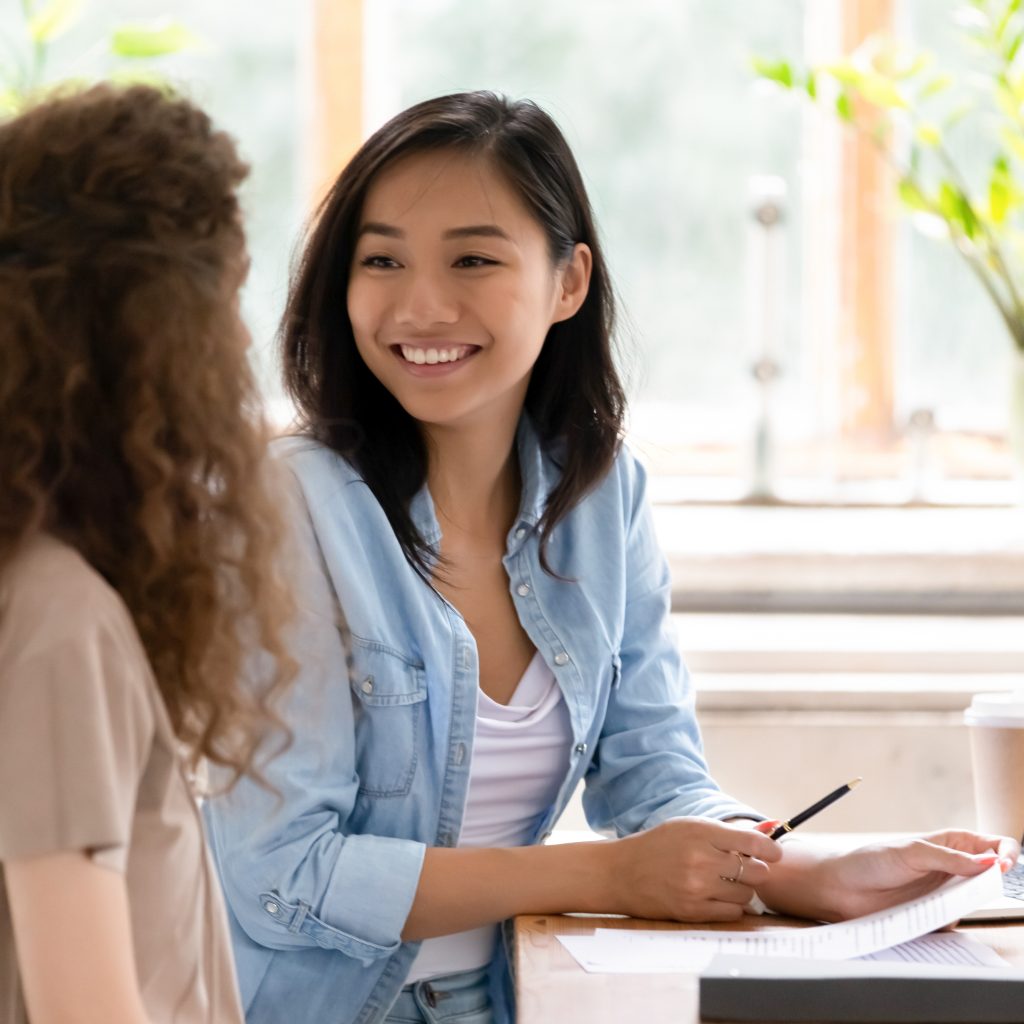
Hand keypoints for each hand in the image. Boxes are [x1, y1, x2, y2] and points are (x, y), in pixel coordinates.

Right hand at [606, 817, 780, 922]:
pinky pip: (732, 913)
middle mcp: (700, 859)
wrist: (621, 873)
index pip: (753, 842)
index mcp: (700, 832)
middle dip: (754, 870)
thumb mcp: (688, 827)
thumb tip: (769, 831)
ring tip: (723, 882)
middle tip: (743, 868)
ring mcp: (697, 887)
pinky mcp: (693, 911)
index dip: (771, 849)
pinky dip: (731, 906)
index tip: (774, 853)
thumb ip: (726, 832)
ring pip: (746, 894)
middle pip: (755, 871)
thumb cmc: (658, 846)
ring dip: (742, 889)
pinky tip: (717, 896)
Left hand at [757, 827, 1019, 921]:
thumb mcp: (911, 853)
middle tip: (982, 886)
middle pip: (990, 875)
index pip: (992, 844)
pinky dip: (951, 922)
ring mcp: (943, 893)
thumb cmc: (870, 861)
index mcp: (949, 843)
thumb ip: (950, 859)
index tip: (1003, 865)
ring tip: (947, 900)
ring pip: (976, 901)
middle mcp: (951, 868)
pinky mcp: (934, 916)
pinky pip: (955, 922)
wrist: (841, 888)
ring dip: (970, 903)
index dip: (1005, 853)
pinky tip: (933, 917)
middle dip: (994, 881)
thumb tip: (990, 862)